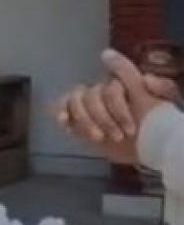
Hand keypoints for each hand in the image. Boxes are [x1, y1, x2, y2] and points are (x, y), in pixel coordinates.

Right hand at [56, 49, 176, 164]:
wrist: (147, 145)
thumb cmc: (156, 122)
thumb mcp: (163, 103)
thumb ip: (161, 87)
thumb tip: (146, 79)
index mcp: (122, 84)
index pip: (113, 84)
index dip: (118, 100)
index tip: (126, 115)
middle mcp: (103, 90)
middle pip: (92, 95)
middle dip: (104, 118)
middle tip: (119, 136)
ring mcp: (88, 103)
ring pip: (75, 101)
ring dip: (86, 120)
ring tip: (98, 137)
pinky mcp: (77, 117)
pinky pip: (62, 106)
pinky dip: (61, 111)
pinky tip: (65, 123)